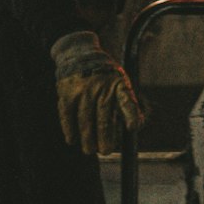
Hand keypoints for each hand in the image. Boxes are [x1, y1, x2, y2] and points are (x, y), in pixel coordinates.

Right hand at [50, 30, 143, 154]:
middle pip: (103, 117)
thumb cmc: (105, 75)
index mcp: (118, 83)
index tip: (133, 128)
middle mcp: (101, 86)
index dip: (131, 114)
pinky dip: (69, 129)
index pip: (126, 99)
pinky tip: (72, 140)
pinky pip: (68, 115)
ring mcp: (84, 89)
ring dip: (87, 138)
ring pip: (85, 119)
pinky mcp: (67, 92)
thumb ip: (126, 103)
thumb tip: (136, 128)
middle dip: (105, 137)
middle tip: (106, 151)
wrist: (80, 53)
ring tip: (90, 150)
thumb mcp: (119, 81)